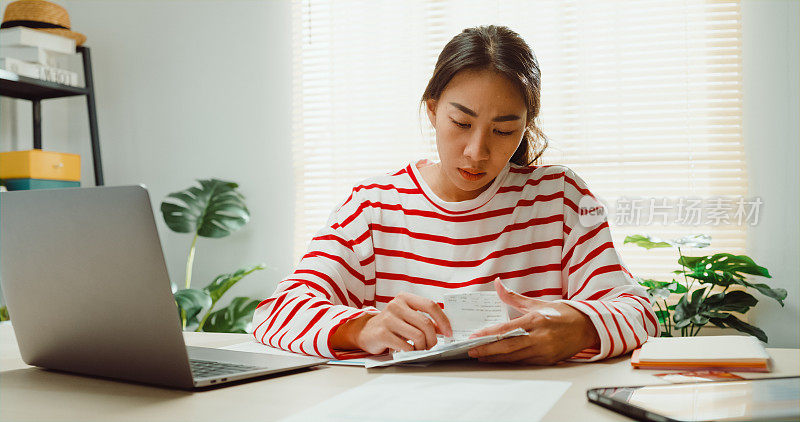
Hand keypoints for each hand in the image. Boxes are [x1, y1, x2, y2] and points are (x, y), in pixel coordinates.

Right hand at [331, 292, 452, 354]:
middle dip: (433, 338)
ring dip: (423, 347)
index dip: (443, 320)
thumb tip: (444, 328)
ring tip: (419, 348)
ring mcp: (388, 319)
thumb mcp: (407, 316)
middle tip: (432, 345)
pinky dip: (411, 351)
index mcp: (405, 298)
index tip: (448, 332)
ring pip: (418, 336)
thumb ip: (424, 319)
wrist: (366, 331)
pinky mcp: (382, 333)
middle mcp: (396, 305)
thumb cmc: (391, 324)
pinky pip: (406, 346)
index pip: (430, 305)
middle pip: (425, 323)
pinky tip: (408, 350)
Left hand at [467, 278, 598, 364]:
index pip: (507, 329)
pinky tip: (498, 360)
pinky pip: (524, 362)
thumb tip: (497, 283)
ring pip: (515, 357)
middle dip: (488, 350)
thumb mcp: (537, 303)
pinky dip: (509, 361)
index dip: (489, 335)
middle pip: (508, 347)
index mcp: (536, 320)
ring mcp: (544, 350)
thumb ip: (513, 297)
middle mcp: (540, 337)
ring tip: (480, 357)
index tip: (474, 337)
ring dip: (496, 358)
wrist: (587, 327)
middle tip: (471, 351)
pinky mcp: (547, 360)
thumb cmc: (562, 313)